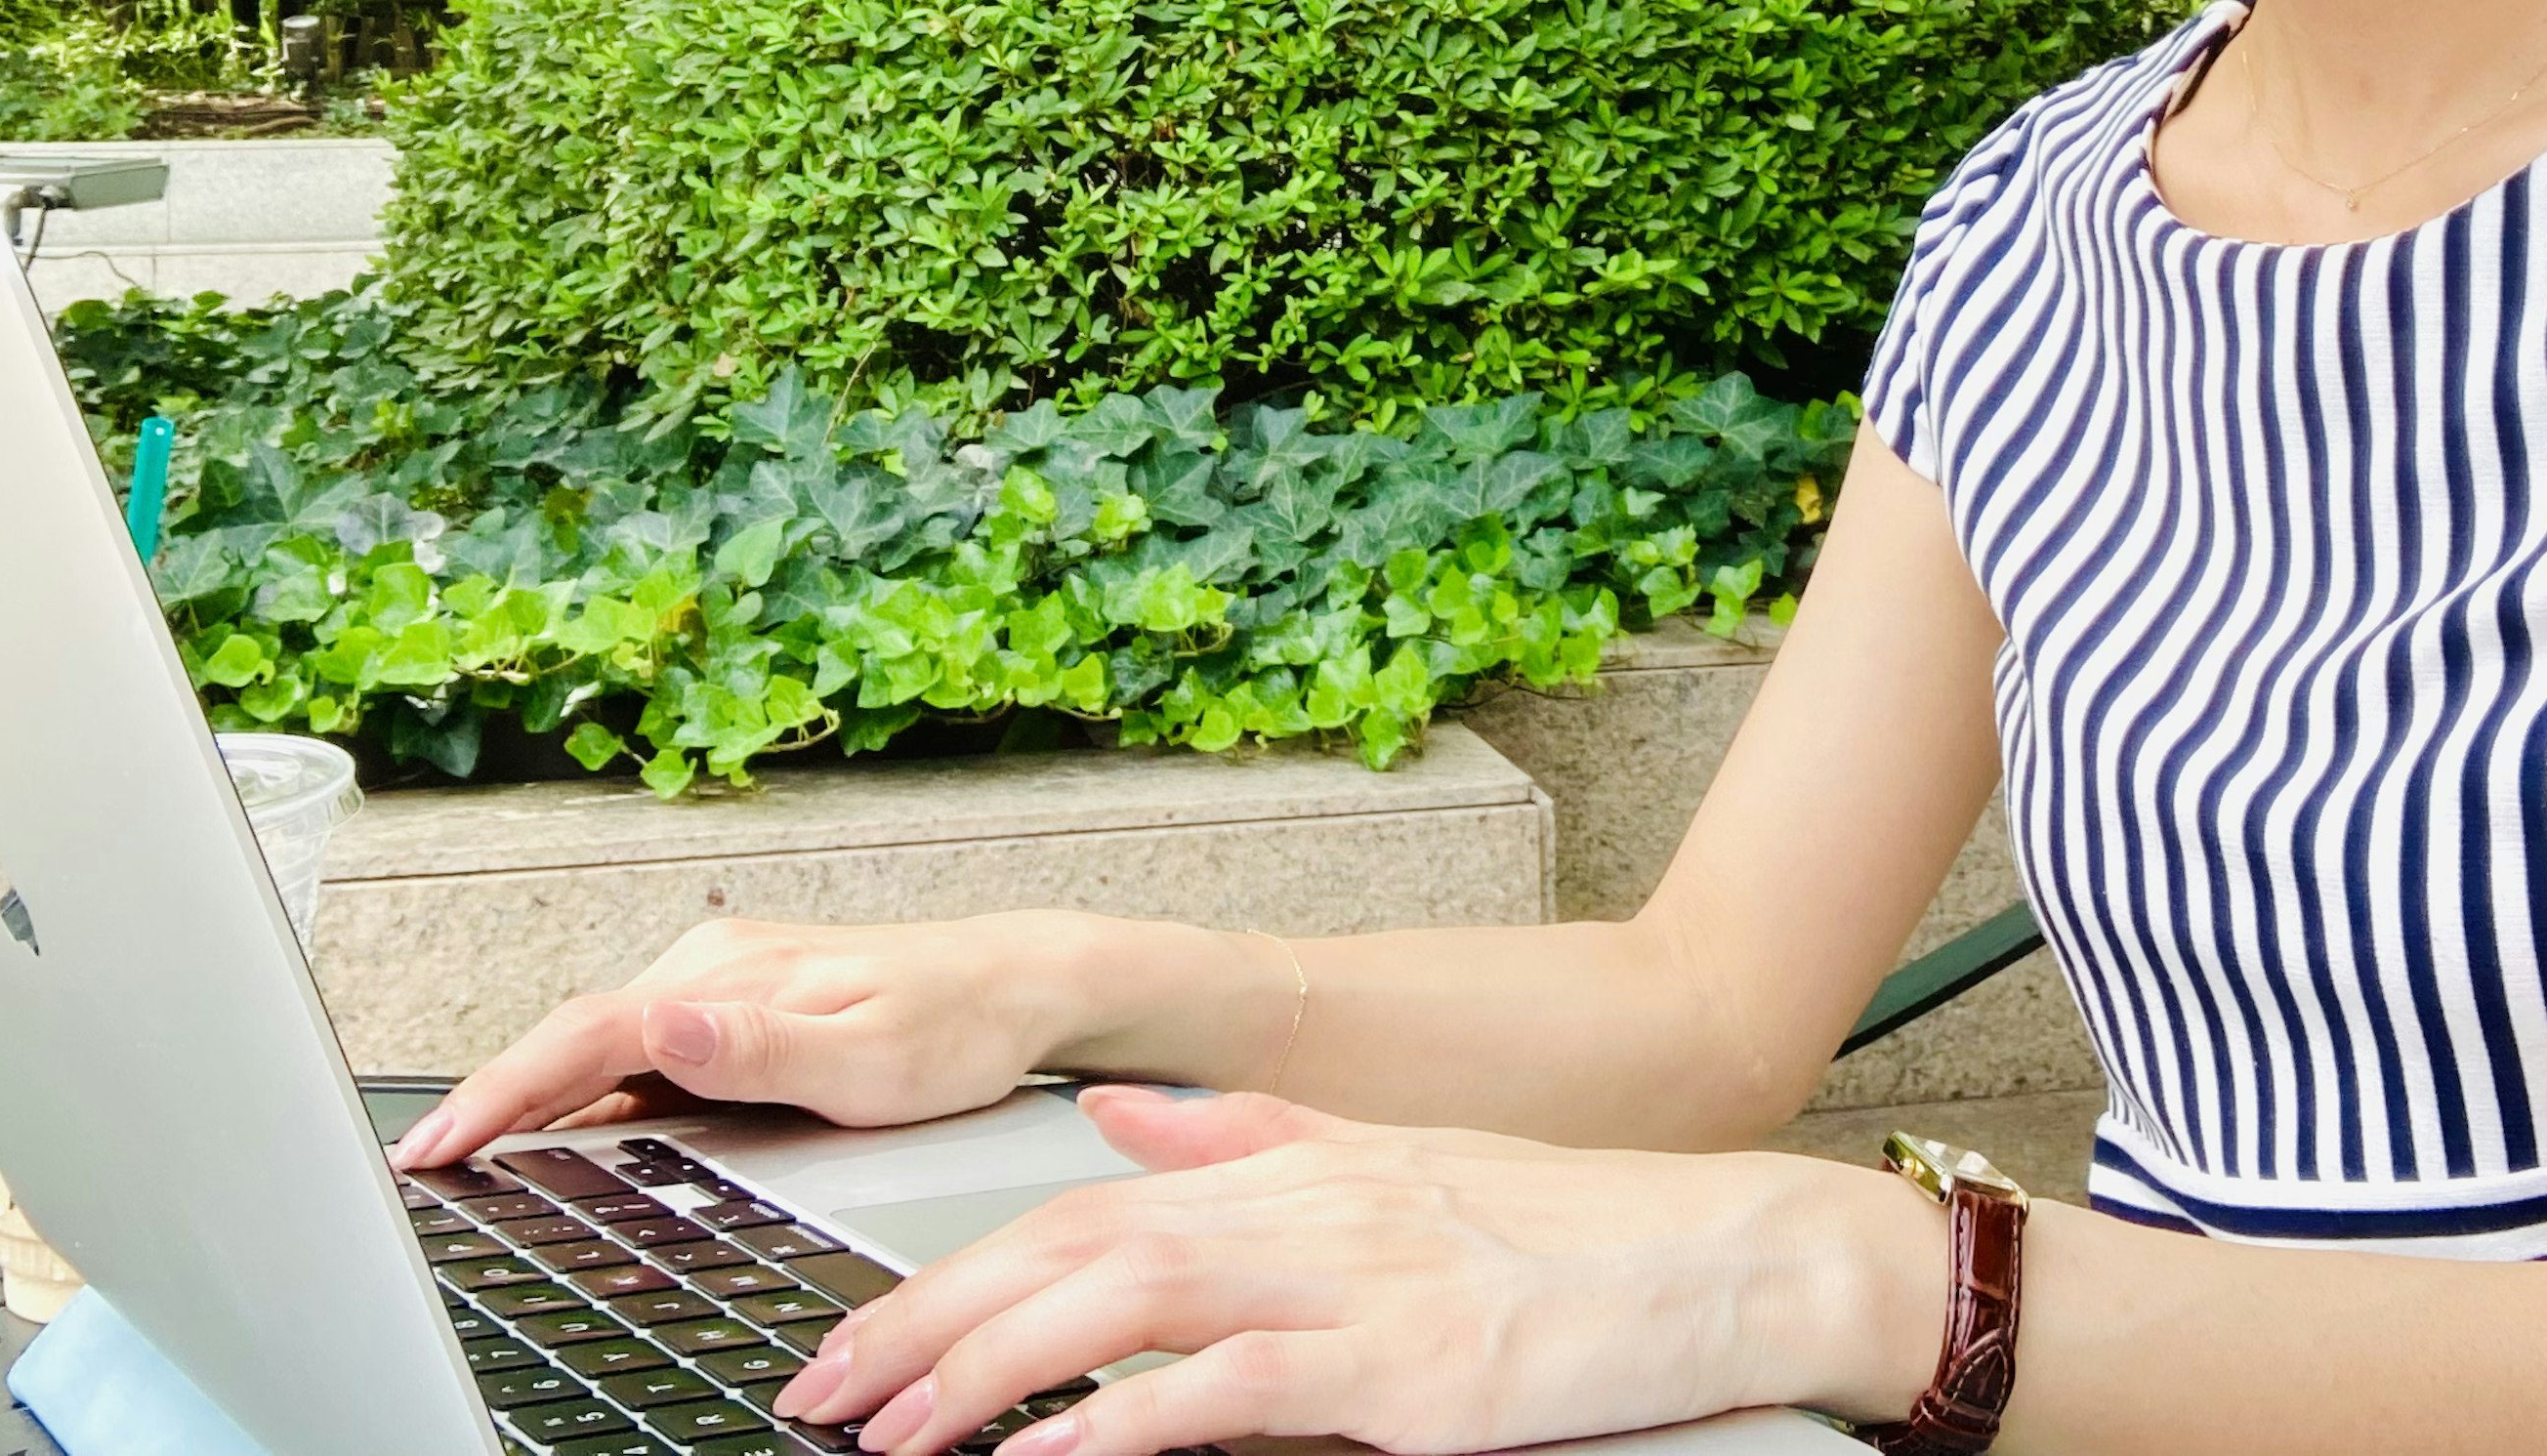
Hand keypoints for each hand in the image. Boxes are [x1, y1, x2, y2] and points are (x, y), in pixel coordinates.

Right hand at [391, 913, 1082, 1170]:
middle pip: (570, 1043)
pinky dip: (582, 1094)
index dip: (496, 1095)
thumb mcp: (864, 1058)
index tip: (432, 1147)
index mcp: (723, 978)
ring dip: (527, 1098)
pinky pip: (636, 1056)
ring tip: (460, 1158)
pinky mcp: (733, 1011)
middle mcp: (708, 970)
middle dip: (488, 1102)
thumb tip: (658, 1028)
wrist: (1019, 987)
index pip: (580, 1038)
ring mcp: (717, 987)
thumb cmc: (957, 1025)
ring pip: (597, 1050)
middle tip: (419, 1169)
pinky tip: (558, 1133)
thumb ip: (756, 1049)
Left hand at [770, 1085, 1945, 1455]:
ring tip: (890, 1437)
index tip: (855, 1341)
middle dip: (925, 1325)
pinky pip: (1231, 1387)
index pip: (1079, 1212)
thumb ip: (1249, 1140)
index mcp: (1293, 1165)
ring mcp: (1354, 1278)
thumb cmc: (1576, 1233)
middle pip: (1071, 1251)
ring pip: (1124, 1303)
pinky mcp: (1403, 1358)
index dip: (952, 1275)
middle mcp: (1305, 1204)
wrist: (1727, 1256)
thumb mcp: (1399, 1168)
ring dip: (986, 1373)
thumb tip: (1116, 1121)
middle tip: (819, 1397)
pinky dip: (1125, 1422)